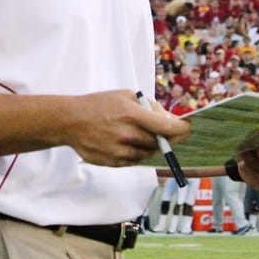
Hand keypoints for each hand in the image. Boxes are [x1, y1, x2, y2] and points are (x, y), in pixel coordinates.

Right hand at [63, 89, 191, 167]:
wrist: (70, 121)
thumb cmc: (100, 104)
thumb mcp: (126, 95)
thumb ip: (149, 106)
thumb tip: (170, 119)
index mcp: (131, 115)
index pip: (165, 127)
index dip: (182, 129)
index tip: (189, 127)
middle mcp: (126, 135)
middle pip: (159, 143)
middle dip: (169, 138)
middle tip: (173, 132)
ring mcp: (119, 151)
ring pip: (149, 154)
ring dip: (154, 146)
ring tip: (147, 134)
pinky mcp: (112, 163)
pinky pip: (135, 161)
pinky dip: (140, 153)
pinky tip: (133, 143)